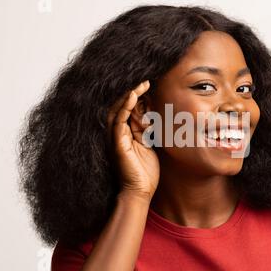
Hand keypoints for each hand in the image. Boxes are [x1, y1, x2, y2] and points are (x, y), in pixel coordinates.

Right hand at [107, 80, 158, 201]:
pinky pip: (118, 120)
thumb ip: (149, 130)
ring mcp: (115, 137)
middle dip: (133, 91)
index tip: (150, 84)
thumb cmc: (145, 171)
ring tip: (141, 84)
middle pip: (122, 106)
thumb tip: (154, 115)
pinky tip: (133, 96)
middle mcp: (118, 132)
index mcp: (126, 132)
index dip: (137, 95)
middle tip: (146, 80)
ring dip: (129, 94)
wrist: (140, 191)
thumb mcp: (150, 145)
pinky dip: (125, 107)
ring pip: (118, 109)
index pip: (129, 108)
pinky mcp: (117, 143)